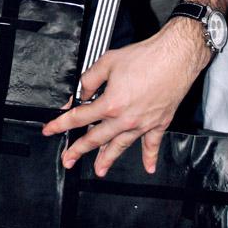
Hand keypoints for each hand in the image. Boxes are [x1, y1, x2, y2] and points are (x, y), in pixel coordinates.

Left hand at [42, 18, 209, 176]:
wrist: (175, 57)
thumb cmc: (146, 57)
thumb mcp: (107, 63)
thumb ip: (89, 80)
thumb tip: (81, 92)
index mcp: (111, 104)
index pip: (79, 117)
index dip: (61, 124)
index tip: (51, 130)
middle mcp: (125, 118)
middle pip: (96, 138)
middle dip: (79, 150)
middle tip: (68, 160)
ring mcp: (143, 123)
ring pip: (121, 145)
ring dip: (108, 159)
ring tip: (99, 170)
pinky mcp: (159, 122)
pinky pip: (152, 144)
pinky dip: (150, 156)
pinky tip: (148, 167)